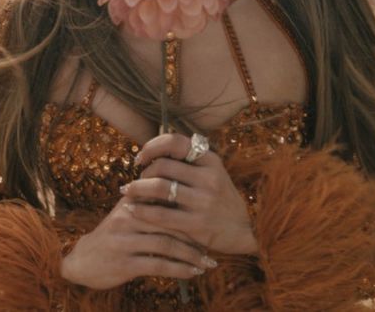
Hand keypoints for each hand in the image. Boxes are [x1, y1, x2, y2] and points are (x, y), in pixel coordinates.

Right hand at [60, 198, 215, 288]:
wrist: (82, 260)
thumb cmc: (111, 236)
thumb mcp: (125, 213)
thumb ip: (148, 203)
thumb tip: (182, 193)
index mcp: (131, 202)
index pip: (166, 201)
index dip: (190, 211)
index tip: (209, 221)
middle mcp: (127, 218)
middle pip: (171, 222)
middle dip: (196, 235)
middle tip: (214, 244)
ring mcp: (125, 241)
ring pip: (167, 245)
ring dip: (191, 255)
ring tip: (208, 263)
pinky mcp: (124, 263)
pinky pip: (158, 265)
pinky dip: (179, 269)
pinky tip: (192, 273)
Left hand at [123, 133, 257, 256]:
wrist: (246, 230)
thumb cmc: (222, 200)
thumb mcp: (214, 174)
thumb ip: (190, 162)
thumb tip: (154, 149)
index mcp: (211, 161)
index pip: (175, 142)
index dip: (152, 146)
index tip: (141, 157)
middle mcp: (209, 178)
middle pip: (163, 166)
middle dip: (143, 173)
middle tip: (136, 181)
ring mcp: (203, 202)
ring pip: (158, 188)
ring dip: (137, 189)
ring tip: (128, 192)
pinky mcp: (197, 224)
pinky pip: (160, 214)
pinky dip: (141, 211)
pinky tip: (132, 210)